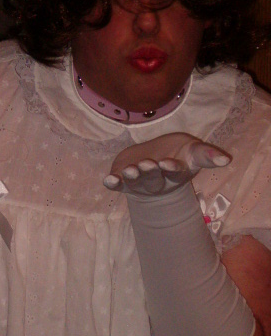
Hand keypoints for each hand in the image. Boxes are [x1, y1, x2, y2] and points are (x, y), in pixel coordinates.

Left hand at [103, 132, 230, 196]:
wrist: (155, 160)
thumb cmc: (178, 154)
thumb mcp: (194, 151)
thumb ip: (208, 155)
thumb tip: (226, 159)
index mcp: (175, 174)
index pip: (175, 173)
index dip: (171, 169)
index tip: (168, 163)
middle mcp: (157, 182)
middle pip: (153, 179)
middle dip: (149, 172)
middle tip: (147, 164)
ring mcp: (138, 183)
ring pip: (135, 182)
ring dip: (131, 177)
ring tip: (130, 170)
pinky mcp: (122, 180)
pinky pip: (117, 184)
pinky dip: (112, 183)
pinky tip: (108, 181)